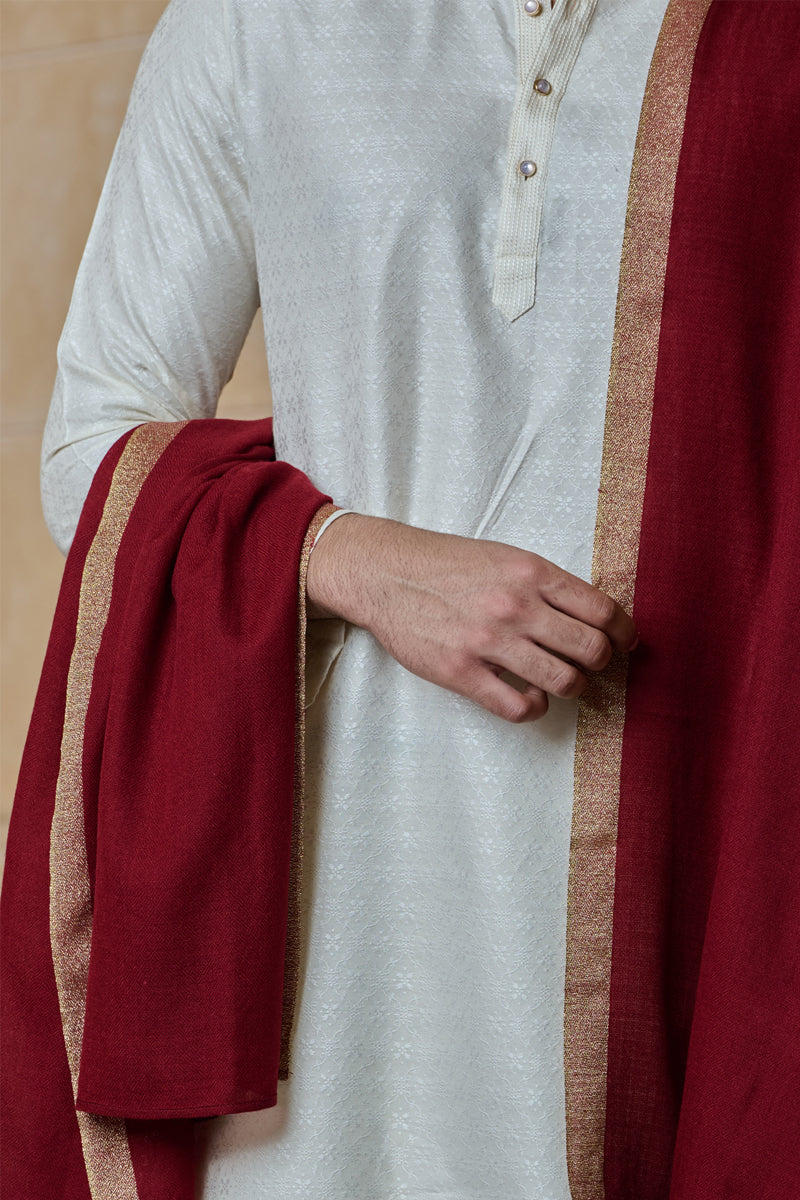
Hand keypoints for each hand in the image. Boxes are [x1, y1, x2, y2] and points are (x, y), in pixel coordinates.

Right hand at [306, 514, 636, 722]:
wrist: (387, 574)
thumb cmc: (446, 565)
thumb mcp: (505, 557)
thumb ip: (545, 584)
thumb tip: (592, 614)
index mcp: (531, 573)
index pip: (602, 610)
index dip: (624, 632)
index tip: (625, 642)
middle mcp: (516, 607)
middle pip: (592, 649)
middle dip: (601, 662)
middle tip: (592, 664)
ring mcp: (489, 642)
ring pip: (564, 682)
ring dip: (572, 687)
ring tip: (561, 682)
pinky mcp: (463, 672)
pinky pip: (520, 707)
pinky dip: (536, 707)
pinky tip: (529, 696)